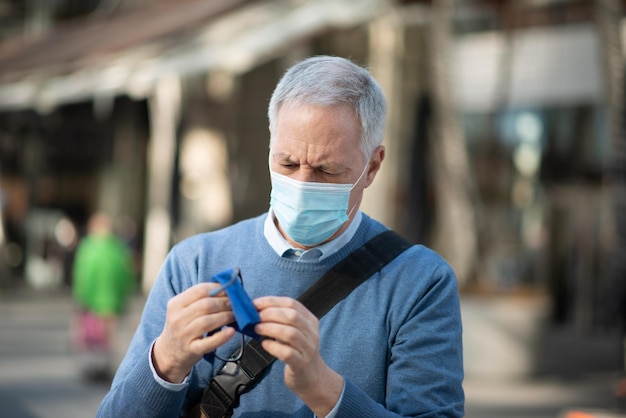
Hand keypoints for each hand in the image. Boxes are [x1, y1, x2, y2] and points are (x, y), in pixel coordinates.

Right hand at [153, 283, 235, 382]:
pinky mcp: (191, 350)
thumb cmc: (181, 327)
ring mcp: (183, 335)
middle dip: (225, 302)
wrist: (168, 353)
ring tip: (236, 315)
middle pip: (206, 305)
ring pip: (208, 321)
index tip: (231, 289)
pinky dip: (222, 336)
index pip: (200, 290)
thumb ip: (200, 299)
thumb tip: (226, 288)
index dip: (218, 288)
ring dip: (226, 316)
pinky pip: (208, 342)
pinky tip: (231, 331)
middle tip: (237, 303)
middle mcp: (177, 318)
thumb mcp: (183, 310)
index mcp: (176, 304)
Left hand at [253, 297, 343, 415]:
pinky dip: (273, 347)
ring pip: (291, 334)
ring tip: (257, 329)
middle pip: (293, 316)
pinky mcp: (301, 365)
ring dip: (270, 328)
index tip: (255, 304)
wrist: (311, 377)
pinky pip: (288, 353)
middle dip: (270, 314)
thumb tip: (255, 309)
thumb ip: (280, 320)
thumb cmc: (297, 350)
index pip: (292, 304)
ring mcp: (308, 349)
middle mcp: (312, 333)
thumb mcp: (294, 331)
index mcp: (310, 320)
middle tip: (255, 317)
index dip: (272, 301)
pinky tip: (264, 344)